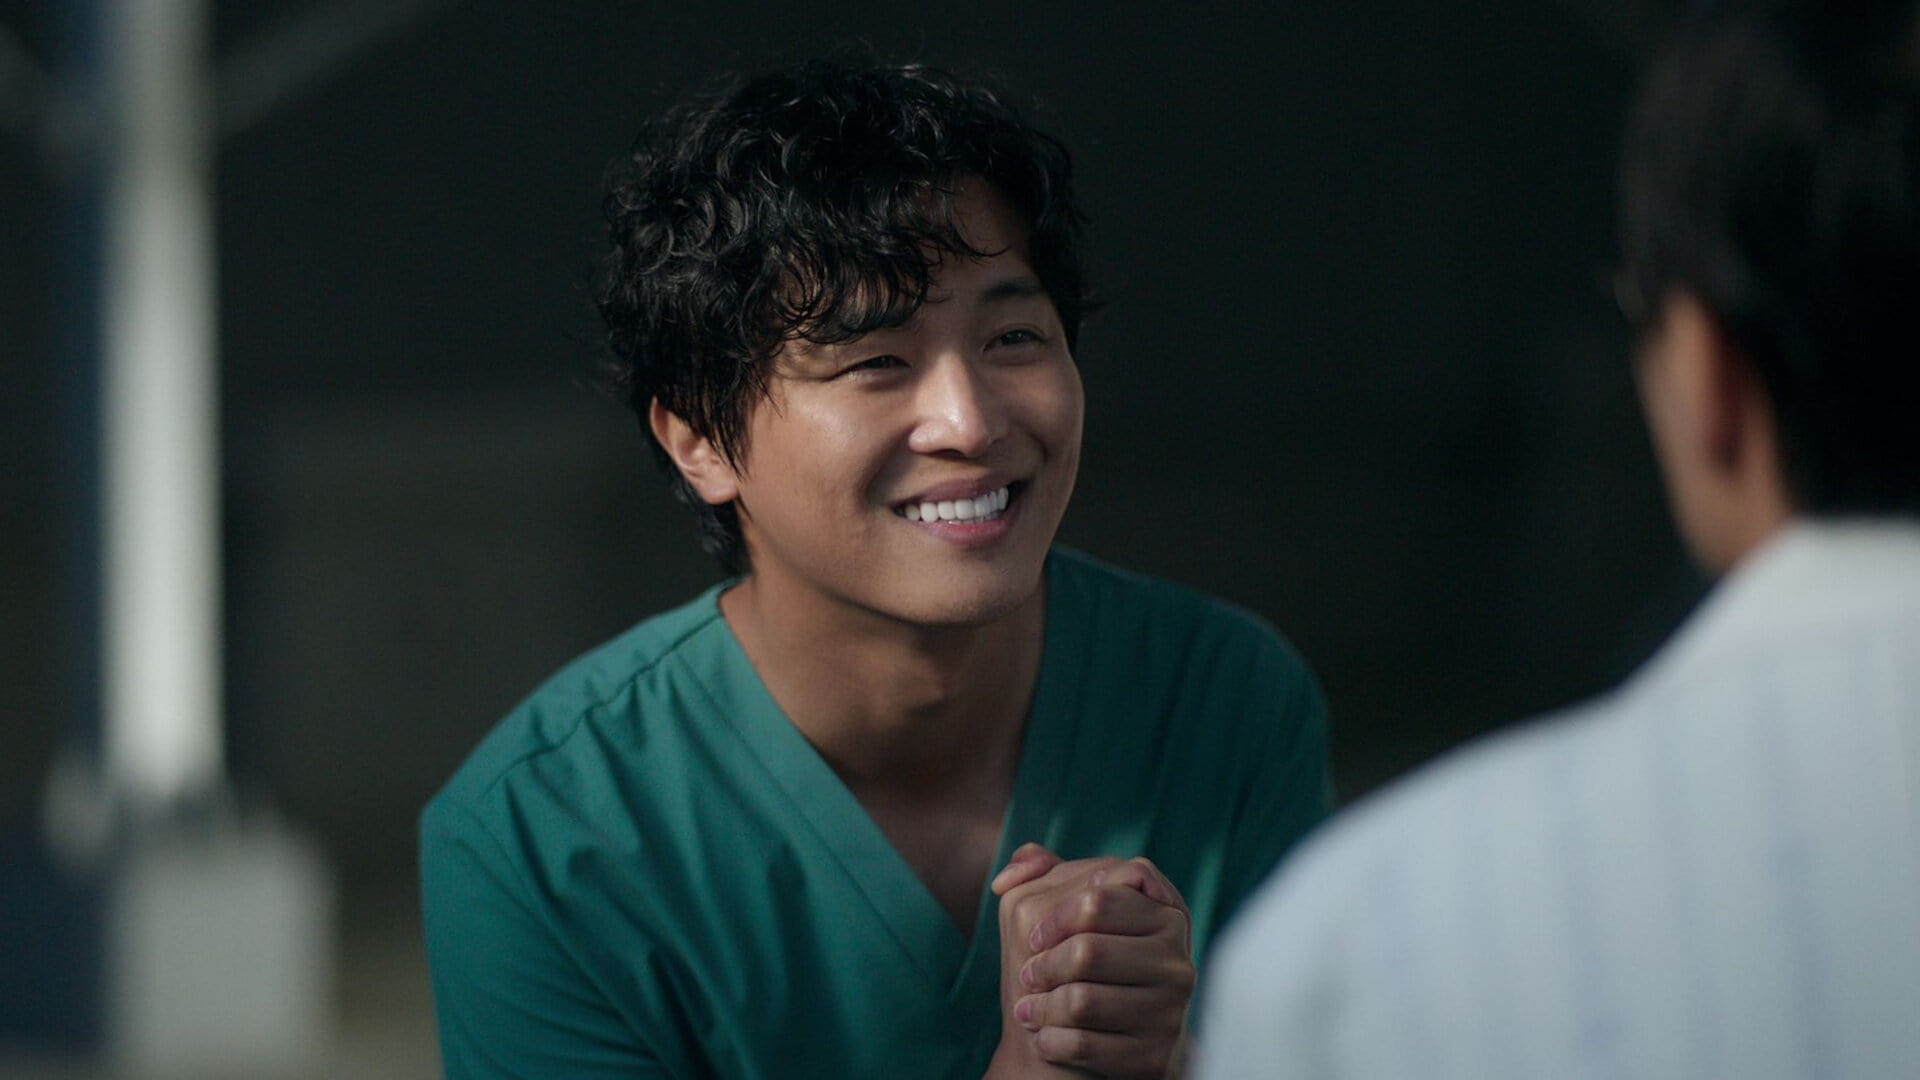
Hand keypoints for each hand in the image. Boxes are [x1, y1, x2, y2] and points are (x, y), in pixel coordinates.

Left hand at [986, 844, 1194, 1078]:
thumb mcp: (1080, 914)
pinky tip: (1045, 1038)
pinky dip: (1052, 1042)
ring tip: (1029, 1010)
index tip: (1036, 937)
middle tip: (1028, 976)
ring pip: (1081, 1001)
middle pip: (1086, 951)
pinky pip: (1083, 1045)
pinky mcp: (1154, 1055)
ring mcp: (1170, 1012)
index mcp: (1166, 916)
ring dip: (1041, 1008)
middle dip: (1043, 966)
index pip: (1098, 899)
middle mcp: (1177, 963)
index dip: (1055, 919)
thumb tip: (1007, 878)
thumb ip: (1048, 876)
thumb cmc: (1093, 967)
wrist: (1121, 1042)